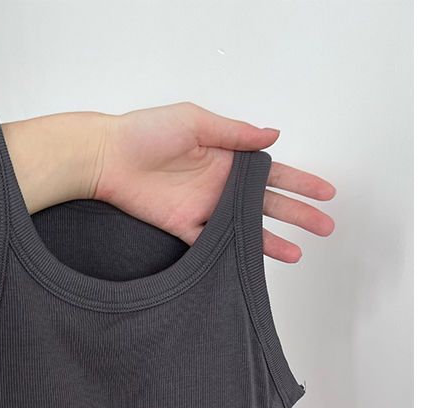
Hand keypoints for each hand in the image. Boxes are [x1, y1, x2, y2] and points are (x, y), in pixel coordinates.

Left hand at [92, 102, 334, 262]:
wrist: (107, 158)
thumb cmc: (145, 132)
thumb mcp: (195, 121)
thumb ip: (235, 133)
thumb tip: (273, 136)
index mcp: (228, 157)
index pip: (273, 172)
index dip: (300, 182)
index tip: (326, 193)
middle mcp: (220, 185)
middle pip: (267, 203)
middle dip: (298, 214)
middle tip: (325, 226)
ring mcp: (204, 208)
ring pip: (246, 228)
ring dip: (272, 241)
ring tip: (297, 254)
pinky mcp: (184, 228)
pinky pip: (213, 244)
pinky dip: (232, 253)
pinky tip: (251, 261)